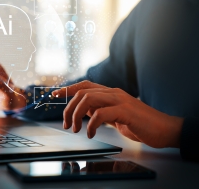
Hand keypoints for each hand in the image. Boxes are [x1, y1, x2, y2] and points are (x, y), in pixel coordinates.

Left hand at [52, 80, 183, 147]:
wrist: (164, 129)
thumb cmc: (139, 124)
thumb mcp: (115, 116)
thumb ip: (100, 111)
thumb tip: (84, 111)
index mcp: (110, 93)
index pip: (84, 86)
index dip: (67, 89)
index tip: (54, 95)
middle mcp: (113, 93)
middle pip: (82, 92)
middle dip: (68, 108)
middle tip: (66, 124)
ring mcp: (120, 100)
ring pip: (88, 99)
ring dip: (76, 115)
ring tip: (75, 129)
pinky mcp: (126, 111)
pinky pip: (100, 113)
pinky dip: (91, 124)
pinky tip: (91, 133)